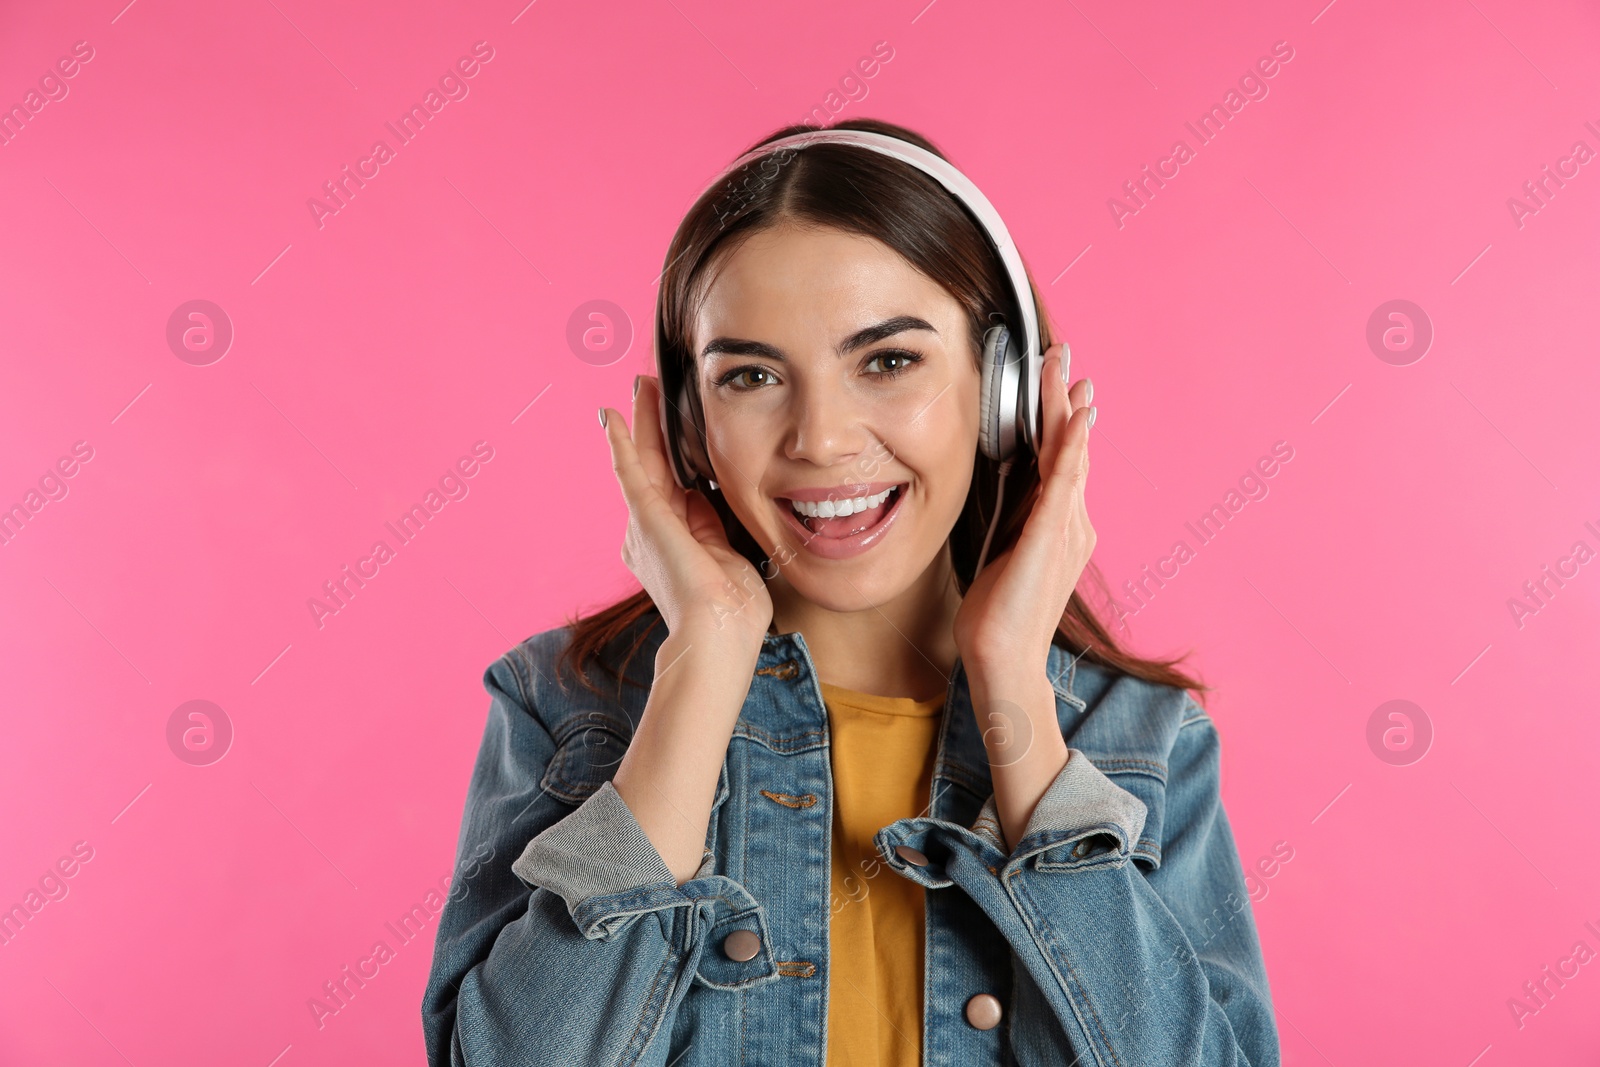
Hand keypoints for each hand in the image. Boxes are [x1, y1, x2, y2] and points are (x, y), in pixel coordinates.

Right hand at [600, 375, 772, 644]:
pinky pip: (630, 471)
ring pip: (642, 461)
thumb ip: (712, 528)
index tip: (677, 428)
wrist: (717, 637)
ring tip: (639, 388)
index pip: (676, 490)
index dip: (676, 456)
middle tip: (648, 391)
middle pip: (654, 467)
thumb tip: (703, 496)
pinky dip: (620, 441)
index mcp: (673, 544)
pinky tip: (611, 414)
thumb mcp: (727, 558)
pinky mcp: (646, 519)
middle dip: (651, 428)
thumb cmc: (731, 614)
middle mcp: (650, 533)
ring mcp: (645, 526)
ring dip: (640, 422)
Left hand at [952, 344, 1095, 670]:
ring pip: (1068, 456)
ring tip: (1066, 369)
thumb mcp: (1001, 555)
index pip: (1060, 462)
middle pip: (1069, 449)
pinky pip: (1064, 484)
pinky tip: (1075, 419)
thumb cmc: (998, 617)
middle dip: (1066, 400)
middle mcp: (1072, 524)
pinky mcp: (1050, 539)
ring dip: (1065, 409)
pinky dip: (1071, 448)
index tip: (1060, 383)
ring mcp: (1066, 531)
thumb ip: (1011, 522)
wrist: (1004, 661)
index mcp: (1058, 527)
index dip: (1059, 420)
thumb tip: (1007, 491)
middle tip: (1064, 355)